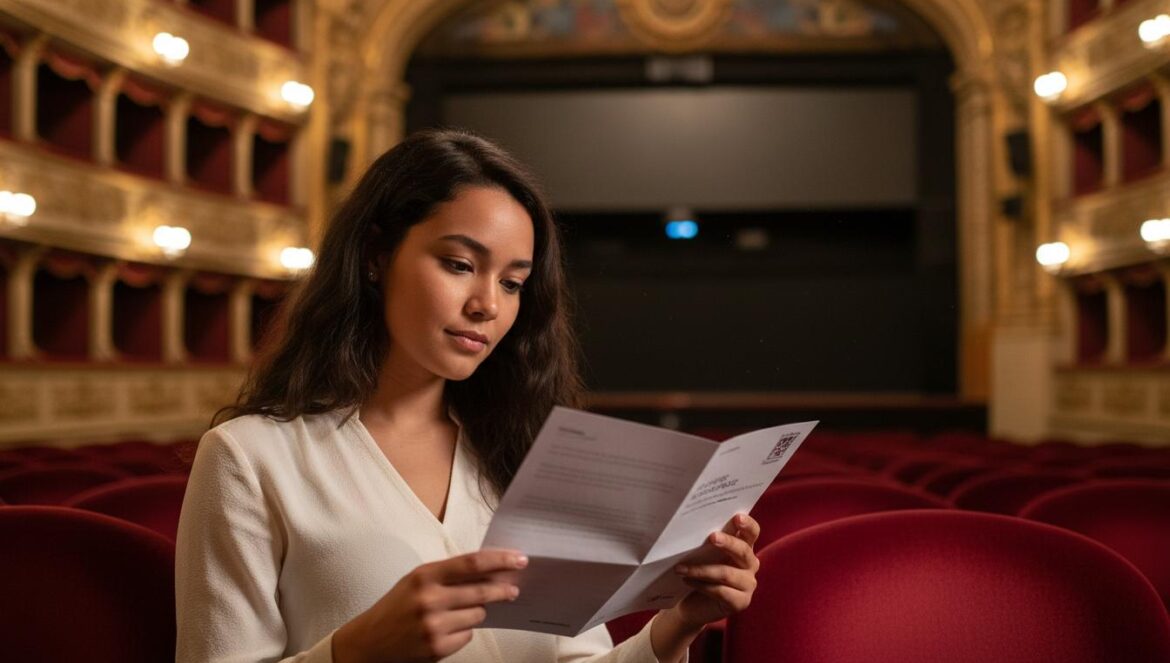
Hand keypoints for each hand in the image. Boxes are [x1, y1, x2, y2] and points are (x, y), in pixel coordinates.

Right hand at [332, 549, 526, 662]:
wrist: (369, 642)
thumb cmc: (397, 606)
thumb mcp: (417, 580)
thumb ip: (450, 574)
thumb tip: (491, 571)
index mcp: (425, 575)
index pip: (472, 563)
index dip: (500, 560)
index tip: (519, 559)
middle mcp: (429, 600)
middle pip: (481, 592)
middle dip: (503, 590)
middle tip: (514, 589)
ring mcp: (434, 626)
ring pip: (477, 615)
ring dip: (477, 612)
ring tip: (458, 612)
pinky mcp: (437, 648)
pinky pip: (467, 636)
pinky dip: (463, 632)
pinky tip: (446, 630)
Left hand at [671, 513, 760, 628]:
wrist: (691, 604)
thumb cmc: (699, 573)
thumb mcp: (704, 554)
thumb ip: (708, 541)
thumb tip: (696, 523)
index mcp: (744, 548)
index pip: (752, 533)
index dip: (748, 525)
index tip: (737, 517)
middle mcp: (750, 565)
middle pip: (743, 551)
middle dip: (728, 543)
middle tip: (712, 537)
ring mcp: (748, 585)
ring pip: (726, 573)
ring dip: (701, 570)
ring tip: (681, 568)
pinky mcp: (740, 602)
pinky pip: (721, 591)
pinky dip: (702, 585)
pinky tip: (687, 581)